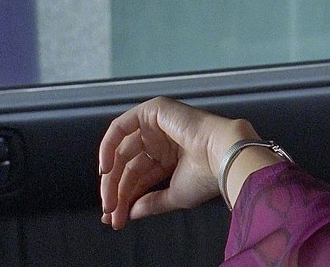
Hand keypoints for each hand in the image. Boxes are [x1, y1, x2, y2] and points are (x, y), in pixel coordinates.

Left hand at [99, 97, 258, 229]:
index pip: (140, 177)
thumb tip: (129, 213)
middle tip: (110, 213)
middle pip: (129, 166)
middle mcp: (163, 140)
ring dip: (111, 177)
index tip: (114, 218)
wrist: (223, 155)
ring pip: (123, 151)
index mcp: (172, 157)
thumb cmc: (208, 175)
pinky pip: (122, 127)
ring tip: (109, 200)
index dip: (125, 197)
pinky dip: (108, 146)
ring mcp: (158, 125)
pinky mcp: (154, 111)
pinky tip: (105, 169)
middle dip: (117, 191)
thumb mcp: (175, 195)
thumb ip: (151, 202)